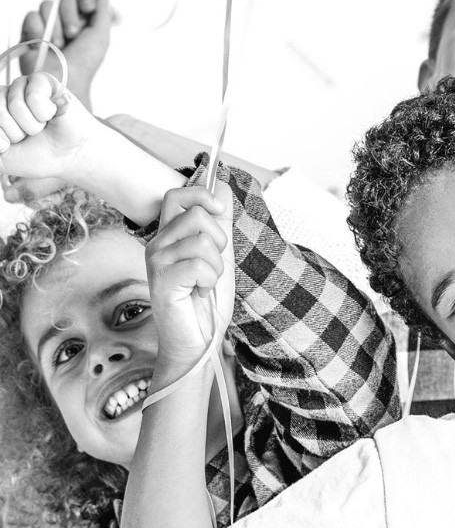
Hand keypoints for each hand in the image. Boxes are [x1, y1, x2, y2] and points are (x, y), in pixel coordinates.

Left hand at [0, 72, 98, 193]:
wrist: (70, 157)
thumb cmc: (39, 156)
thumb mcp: (3, 159)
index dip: (1, 138)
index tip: (12, 145)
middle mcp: (5, 95)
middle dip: (15, 132)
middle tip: (30, 135)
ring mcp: (22, 86)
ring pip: (15, 105)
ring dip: (32, 125)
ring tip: (43, 126)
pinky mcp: (42, 80)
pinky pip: (33, 97)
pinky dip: (44, 113)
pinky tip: (52, 115)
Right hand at [20, 0, 111, 110]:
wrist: (64, 81)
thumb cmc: (84, 64)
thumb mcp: (100, 39)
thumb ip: (102, 15)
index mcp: (83, 23)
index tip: (88, 8)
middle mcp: (65, 22)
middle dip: (70, 15)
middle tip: (73, 35)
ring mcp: (47, 26)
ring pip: (47, 5)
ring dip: (55, 26)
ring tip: (59, 45)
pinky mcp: (30, 31)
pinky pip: (31, 16)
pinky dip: (38, 30)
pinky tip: (43, 45)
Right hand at [146, 184, 234, 372]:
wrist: (199, 340)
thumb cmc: (205, 302)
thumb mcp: (219, 256)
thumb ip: (220, 224)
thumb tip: (224, 187)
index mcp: (168, 236)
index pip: (177, 195)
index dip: (202, 195)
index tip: (219, 213)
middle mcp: (157, 244)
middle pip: (196, 214)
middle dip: (219, 240)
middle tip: (212, 266)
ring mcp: (157, 262)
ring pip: (202, 241)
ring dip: (216, 267)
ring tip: (205, 284)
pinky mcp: (163, 280)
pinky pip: (199, 265)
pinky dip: (209, 281)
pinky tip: (199, 293)